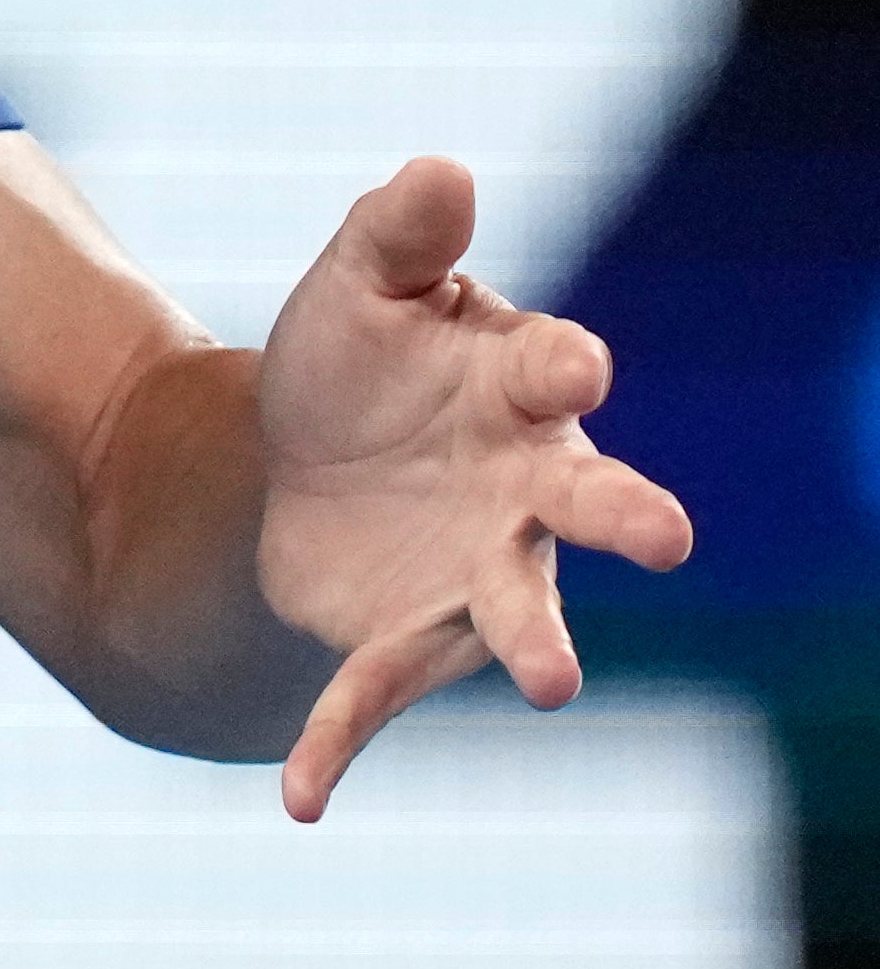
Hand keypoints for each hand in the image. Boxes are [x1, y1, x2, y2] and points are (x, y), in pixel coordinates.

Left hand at [255, 156, 694, 821]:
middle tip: (668, 533)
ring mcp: (478, 574)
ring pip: (521, 614)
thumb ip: (397, 234)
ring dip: (538, 648)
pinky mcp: (408, 638)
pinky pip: (376, 697)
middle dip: (627, 514)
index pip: (554, 371)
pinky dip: (338, 744)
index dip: (563, 365)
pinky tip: (299, 801)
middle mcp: (526, 493)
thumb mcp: (358, 286)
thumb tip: (439, 168)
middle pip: (592, 505)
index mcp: (519, 391)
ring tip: (554, 686)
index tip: (572, 363)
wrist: (302, 457)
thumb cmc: (364, 360)